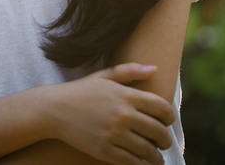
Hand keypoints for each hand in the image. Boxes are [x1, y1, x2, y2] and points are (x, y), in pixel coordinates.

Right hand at [47, 63, 174, 164]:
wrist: (55, 109)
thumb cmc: (81, 91)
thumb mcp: (105, 76)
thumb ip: (130, 71)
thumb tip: (155, 69)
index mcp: (126, 94)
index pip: (161, 107)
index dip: (170, 117)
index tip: (168, 122)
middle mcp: (123, 114)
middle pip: (158, 131)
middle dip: (165, 140)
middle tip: (164, 143)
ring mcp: (114, 134)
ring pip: (148, 151)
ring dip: (156, 157)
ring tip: (156, 158)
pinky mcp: (104, 150)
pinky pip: (131, 162)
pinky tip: (142, 164)